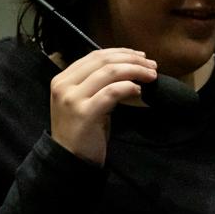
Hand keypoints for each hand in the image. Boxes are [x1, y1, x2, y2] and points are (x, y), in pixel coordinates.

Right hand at [49, 48, 156, 165]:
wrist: (70, 161)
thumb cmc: (82, 131)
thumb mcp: (85, 101)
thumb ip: (96, 83)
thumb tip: (127, 66)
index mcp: (62, 79)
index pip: (94, 56)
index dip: (121, 52)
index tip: (140, 56)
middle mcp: (64, 85)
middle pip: (103, 61)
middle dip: (131, 59)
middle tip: (151, 65)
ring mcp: (72, 99)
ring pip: (109, 72)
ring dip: (135, 71)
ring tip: (151, 75)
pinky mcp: (85, 113)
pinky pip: (112, 92)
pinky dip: (128, 87)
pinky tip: (139, 91)